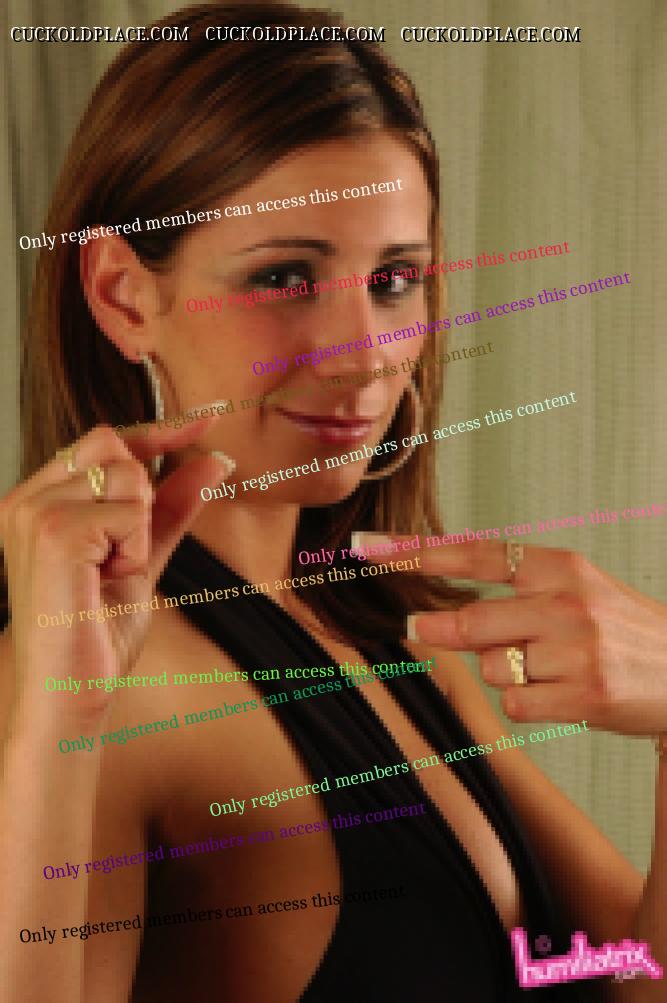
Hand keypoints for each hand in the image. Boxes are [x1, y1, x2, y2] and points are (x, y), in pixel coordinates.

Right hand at [0, 420, 228, 717]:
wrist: (72, 690)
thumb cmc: (95, 632)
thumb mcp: (142, 556)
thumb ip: (171, 506)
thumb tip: (213, 460)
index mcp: (36, 500)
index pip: (104, 440)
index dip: (158, 431)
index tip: (206, 420)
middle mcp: (26, 498)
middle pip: (119, 449)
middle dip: (141, 501)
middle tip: (118, 557)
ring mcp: (34, 510)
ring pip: (130, 477)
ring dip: (137, 531)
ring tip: (106, 574)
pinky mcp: (53, 530)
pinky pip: (131, 511)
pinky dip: (134, 547)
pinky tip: (104, 579)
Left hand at [362, 536, 666, 735]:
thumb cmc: (621, 632)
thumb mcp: (578, 591)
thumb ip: (516, 591)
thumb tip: (440, 611)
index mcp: (562, 566)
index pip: (475, 553)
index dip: (415, 551)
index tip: (366, 546)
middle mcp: (568, 603)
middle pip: (470, 620)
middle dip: (439, 630)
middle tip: (419, 629)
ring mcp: (577, 651)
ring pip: (492, 667)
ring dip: (505, 672)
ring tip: (550, 668)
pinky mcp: (584, 696)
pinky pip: (516, 703)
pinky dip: (526, 703)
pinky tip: (562, 694)